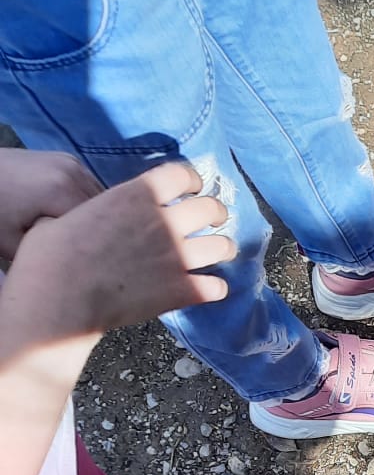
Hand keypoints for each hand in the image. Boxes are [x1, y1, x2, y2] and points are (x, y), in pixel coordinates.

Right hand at [4, 160, 231, 340]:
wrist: (58, 299)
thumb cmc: (50, 257)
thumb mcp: (64, 216)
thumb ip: (90, 211)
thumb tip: (84, 216)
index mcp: (137, 195)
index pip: (181, 175)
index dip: (191, 179)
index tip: (193, 186)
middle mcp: (165, 221)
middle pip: (210, 207)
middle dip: (216, 212)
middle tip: (214, 218)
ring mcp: (177, 256)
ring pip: (222, 246)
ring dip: (223, 247)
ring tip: (220, 250)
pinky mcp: (181, 291)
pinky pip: (216, 286)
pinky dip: (216, 287)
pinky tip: (211, 288)